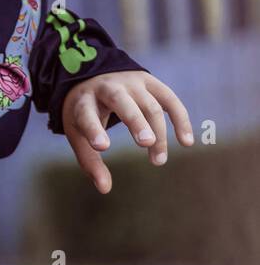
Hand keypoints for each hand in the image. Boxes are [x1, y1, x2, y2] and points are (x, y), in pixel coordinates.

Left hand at [60, 71, 192, 193]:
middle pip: (122, 102)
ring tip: (158, 160)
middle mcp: (107, 87)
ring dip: (158, 132)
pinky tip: (186, 142)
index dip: (94, 129)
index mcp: (84, 100)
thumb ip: (90, 161)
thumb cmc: (86, 111)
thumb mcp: (78, 133)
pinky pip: (170, 100)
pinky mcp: (150, 82)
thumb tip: (105, 189)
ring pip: (150, 106)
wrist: (94, 75)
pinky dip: (180, 119)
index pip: (87, 114)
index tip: (102, 147)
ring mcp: (130, 83)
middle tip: (146, 142)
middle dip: (135, 121)